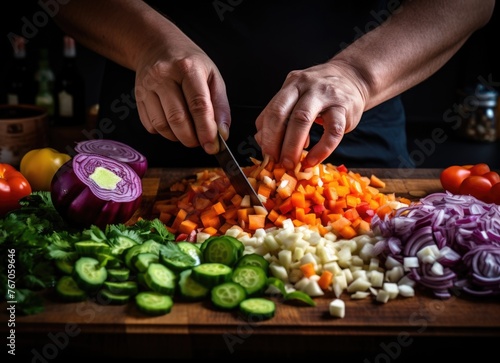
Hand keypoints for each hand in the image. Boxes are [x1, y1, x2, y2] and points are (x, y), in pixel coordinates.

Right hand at [133, 39, 230, 153]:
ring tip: (188, 132)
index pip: (198, 105)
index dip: (206, 130)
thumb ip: (220, 106)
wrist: (157, 46)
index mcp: (187, 68)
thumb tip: (222, 134)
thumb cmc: (189, 63)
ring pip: (162, 126)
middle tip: (201, 141)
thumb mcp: (212, 76)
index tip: (212, 146)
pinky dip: (165, 133)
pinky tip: (173, 124)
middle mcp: (163, 76)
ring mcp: (147, 86)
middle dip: (192, 139)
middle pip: (177, 119)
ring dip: (178, 137)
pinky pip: (151, 126)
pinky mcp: (138, 97)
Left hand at [254, 61, 366, 168]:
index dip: (266, 135)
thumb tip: (262, 140)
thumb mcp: (298, 96)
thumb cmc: (321, 92)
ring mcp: (325, 95)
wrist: (353, 77)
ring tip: (291, 163)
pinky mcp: (344, 108)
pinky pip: (332, 132)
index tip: (267, 154)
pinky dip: (321, 150)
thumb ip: (280, 115)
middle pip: (283, 114)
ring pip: (303, 120)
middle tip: (275, 161)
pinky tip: (313, 160)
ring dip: (293, 146)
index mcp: (291, 85)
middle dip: (275, 141)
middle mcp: (306, 86)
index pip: (272, 110)